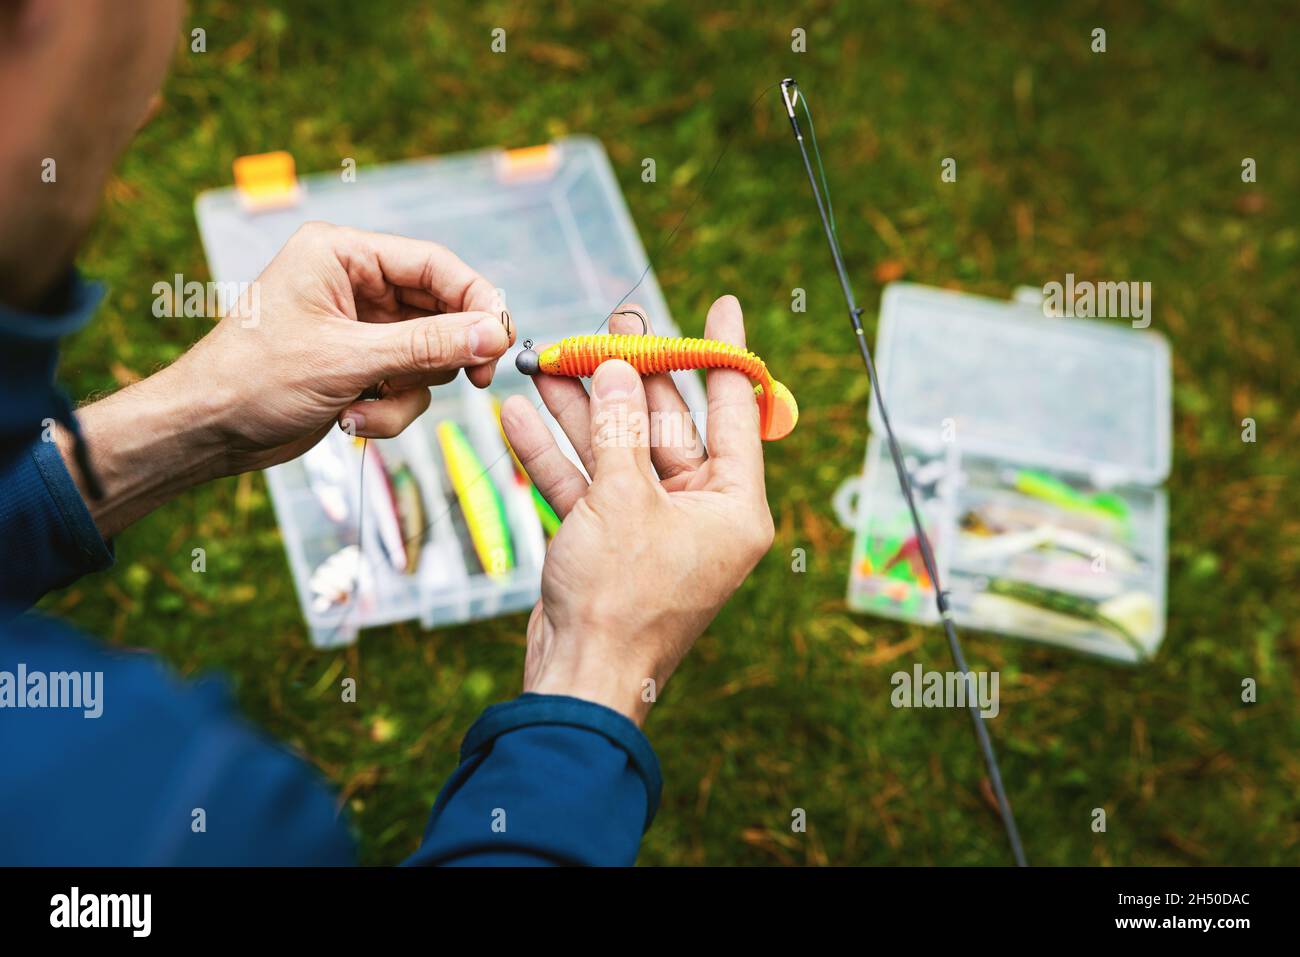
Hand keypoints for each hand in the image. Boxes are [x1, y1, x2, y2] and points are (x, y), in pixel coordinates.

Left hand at [177, 221, 512, 471]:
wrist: (206, 432)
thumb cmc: (253, 380)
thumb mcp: (347, 360)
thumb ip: (428, 346)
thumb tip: (494, 334)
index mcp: (341, 254)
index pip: (434, 264)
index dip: (475, 300)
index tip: (500, 338)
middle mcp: (354, 283)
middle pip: (439, 310)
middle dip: (444, 355)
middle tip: (475, 381)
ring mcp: (359, 327)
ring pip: (428, 356)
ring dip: (407, 392)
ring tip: (365, 408)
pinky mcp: (360, 364)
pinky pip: (407, 384)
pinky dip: (390, 408)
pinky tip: (351, 419)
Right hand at [500, 296, 774, 724]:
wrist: (576, 677)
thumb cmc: (620, 598)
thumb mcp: (623, 498)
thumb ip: (617, 427)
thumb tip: (617, 366)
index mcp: (733, 504)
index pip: (736, 411)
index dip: (724, 352)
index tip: (722, 302)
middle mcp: (699, 512)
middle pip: (666, 423)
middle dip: (635, 373)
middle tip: (617, 320)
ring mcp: (651, 525)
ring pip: (617, 448)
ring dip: (584, 406)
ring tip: (554, 354)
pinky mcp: (607, 540)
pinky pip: (585, 483)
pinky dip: (554, 453)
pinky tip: (519, 412)